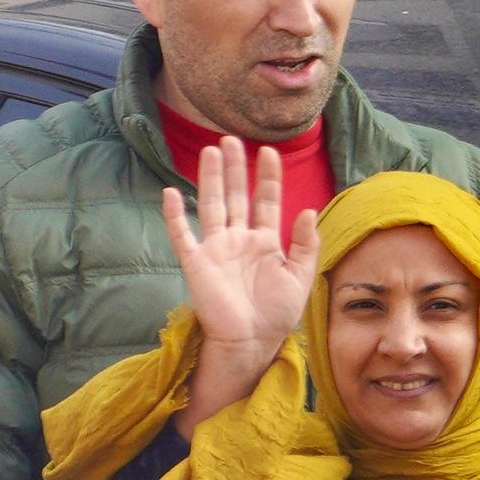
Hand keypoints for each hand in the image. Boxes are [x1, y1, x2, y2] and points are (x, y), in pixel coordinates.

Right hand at [160, 136, 315, 417]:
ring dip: (210, 179)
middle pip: (235, 196)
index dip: (267, 177)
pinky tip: (171, 192)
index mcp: (265, 242)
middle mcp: (239, 239)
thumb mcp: (301, 276)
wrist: (253, 340)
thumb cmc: (278, 312)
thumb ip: (305, 244)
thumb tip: (308, 210)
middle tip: (231, 139)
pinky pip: (183, 235)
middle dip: (234, 169)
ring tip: (211, 151)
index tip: (269, 151)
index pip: (266, 201)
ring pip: (211, 205)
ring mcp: (216, 249)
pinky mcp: (196, 263)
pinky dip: (175, 215)